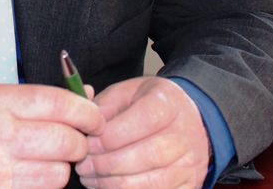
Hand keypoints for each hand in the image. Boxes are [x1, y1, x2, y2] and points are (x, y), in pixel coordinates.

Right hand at [0, 83, 102, 187]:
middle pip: (68, 142)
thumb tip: (90, 97)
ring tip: (38, 159)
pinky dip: (42, 185)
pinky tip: (26, 176)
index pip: (60, 104)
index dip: (87, 112)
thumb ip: (40, 98)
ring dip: (59, 167)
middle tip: (71, 141)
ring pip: (60, 173)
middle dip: (78, 143)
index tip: (94, 118)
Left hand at [76, 76, 209, 188]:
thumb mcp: (126, 93)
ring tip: (90, 178)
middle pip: (148, 155)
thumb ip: (103, 105)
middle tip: (83, 165)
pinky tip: (107, 186)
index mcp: (167, 103)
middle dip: (108, 163)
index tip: (88, 143)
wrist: (187, 119)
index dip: (112, 136)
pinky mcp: (189, 185)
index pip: (143, 120)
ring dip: (114, 183)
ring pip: (151, 182)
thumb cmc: (147, 105)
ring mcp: (189, 164)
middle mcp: (184, 134)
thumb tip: (84, 120)